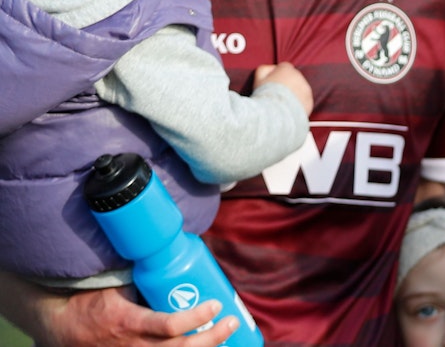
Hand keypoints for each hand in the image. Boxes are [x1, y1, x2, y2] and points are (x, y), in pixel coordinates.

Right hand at [26, 285, 236, 346]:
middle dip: (213, 336)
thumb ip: (140, 279)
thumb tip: (170, 256)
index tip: (216, 304)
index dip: (197, 317)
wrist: (62, 328)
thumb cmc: (89, 302)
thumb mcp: (112, 287)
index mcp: (128, 322)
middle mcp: (134, 345)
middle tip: (232, 320)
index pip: (169, 325)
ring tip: (227, 334)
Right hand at [254, 62, 312, 112]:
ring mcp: (306, 89)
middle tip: (277, 94)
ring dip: (294, 94)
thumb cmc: (265, 95)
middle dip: (287, 84)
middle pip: (293, 78)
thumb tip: (271, 68)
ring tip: (282, 103)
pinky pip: (304, 101)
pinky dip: (298, 104)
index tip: (273, 82)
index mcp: (287, 69)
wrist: (275, 113)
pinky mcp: (310, 101)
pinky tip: (288, 109)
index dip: (277, 74)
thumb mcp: (259, 78)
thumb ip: (265, 69)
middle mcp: (299, 77)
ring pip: (300, 89)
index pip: (284, 67)